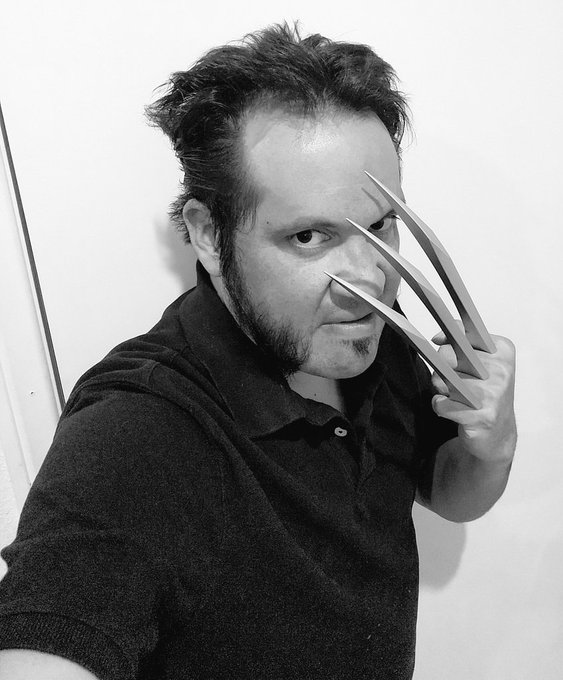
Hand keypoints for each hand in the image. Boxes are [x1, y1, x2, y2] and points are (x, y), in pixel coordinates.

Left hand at [431, 330, 516, 465]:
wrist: (499, 434)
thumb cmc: (484, 392)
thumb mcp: (478, 360)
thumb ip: (458, 340)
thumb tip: (437, 338)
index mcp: (502, 351)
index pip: (463, 332)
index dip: (447, 338)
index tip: (440, 342)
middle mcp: (501, 371)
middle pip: (445, 355)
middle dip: (441, 368)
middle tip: (455, 380)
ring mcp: (492, 394)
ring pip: (440, 380)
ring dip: (441, 389)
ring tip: (458, 396)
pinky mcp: (481, 417)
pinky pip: (440, 403)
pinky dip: (440, 406)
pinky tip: (455, 410)